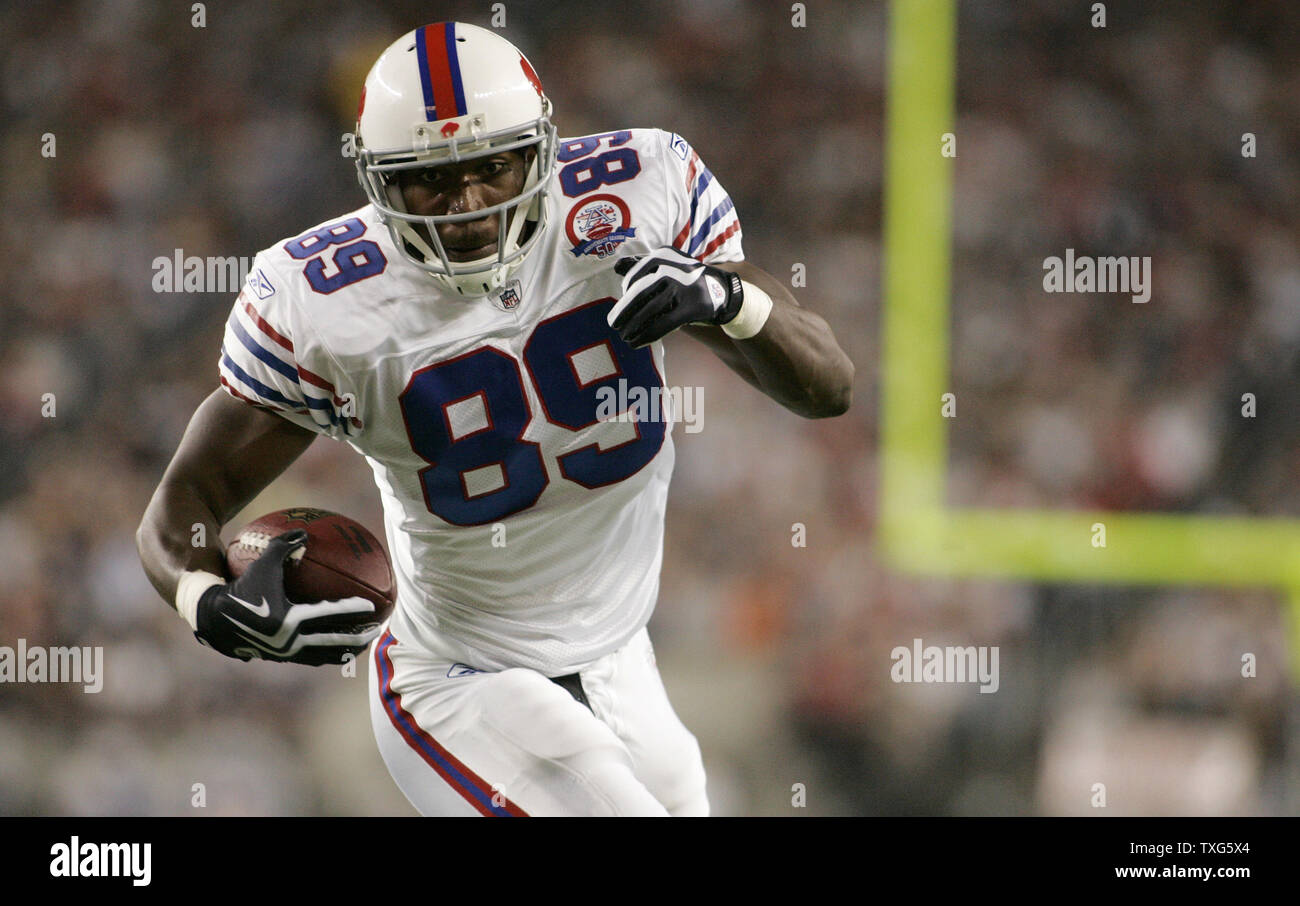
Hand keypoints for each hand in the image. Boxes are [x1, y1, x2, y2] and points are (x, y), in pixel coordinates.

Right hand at [195, 530, 380, 665]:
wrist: (213, 616)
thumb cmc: (240, 585)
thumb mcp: (261, 563)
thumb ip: (283, 546)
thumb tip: (304, 532)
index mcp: (287, 619)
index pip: (327, 614)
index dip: (351, 610)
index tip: (371, 607)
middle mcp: (288, 640)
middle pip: (332, 642)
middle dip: (357, 638)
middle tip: (377, 630)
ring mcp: (285, 652)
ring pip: (323, 655)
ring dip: (345, 650)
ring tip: (363, 645)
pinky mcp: (280, 658)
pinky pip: (310, 658)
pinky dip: (327, 653)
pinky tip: (338, 648)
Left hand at [608, 247, 743, 347]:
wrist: (722, 289)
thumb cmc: (686, 278)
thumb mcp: (667, 264)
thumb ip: (642, 265)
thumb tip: (616, 267)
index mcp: (663, 255)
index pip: (635, 277)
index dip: (625, 295)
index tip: (623, 308)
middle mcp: (671, 267)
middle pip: (640, 293)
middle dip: (624, 312)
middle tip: (614, 324)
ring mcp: (682, 287)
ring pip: (649, 310)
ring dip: (633, 326)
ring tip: (624, 336)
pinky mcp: (691, 307)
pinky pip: (663, 324)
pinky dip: (646, 336)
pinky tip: (636, 343)